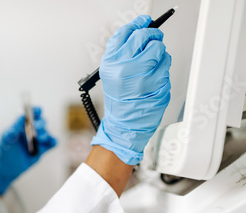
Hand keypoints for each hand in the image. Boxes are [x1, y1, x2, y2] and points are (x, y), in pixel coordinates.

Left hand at [0, 107, 56, 194]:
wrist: (3, 170)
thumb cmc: (0, 152)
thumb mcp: (4, 140)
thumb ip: (12, 129)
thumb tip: (21, 117)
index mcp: (20, 125)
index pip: (30, 114)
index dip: (35, 110)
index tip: (37, 111)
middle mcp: (29, 131)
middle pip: (40, 122)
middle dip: (41, 123)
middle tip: (38, 127)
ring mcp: (36, 140)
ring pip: (46, 132)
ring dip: (45, 133)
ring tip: (40, 138)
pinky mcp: (41, 150)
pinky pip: (51, 143)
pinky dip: (53, 141)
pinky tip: (51, 142)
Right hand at [91, 15, 171, 164]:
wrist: (124, 124)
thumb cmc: (118, 101)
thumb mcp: (110, 74)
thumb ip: (121, 52)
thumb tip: (139, 32)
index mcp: (112, 63)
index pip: (127, 33)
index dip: (138, 25)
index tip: (144, 23)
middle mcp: (127, 68)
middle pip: (146, 37)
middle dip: (153, 37)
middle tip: (153, 40)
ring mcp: (144, 76)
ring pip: (160, 51)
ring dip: (160, 55)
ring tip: (151, 66)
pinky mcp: (158, 84)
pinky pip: (167, 67)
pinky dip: (163, 69)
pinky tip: (155, 78)